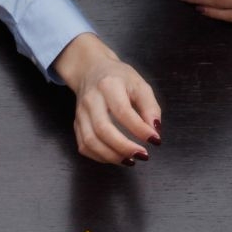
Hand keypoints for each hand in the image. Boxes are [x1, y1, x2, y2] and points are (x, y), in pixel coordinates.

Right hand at [53, 33, 161, 165]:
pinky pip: (84, 147)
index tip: (155, 140)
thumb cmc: (118, 79)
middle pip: (102, 129)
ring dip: (111, 156)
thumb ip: (150, 108)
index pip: (123, 111)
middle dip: (124, 147)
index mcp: (109, 85)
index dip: (139, 129)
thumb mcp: (140, 85)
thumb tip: (155, 132)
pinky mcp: (76, 124)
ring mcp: (80, 113)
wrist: (91, 71)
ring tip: (130, 160)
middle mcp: (91, 99)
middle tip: (142, 155)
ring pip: (90, 141)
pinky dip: (100, 157)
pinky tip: (116, 157)